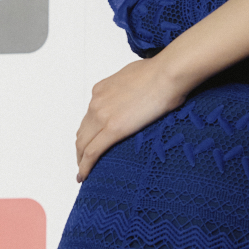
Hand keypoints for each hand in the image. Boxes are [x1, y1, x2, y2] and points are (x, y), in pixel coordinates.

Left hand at [75, 57, 185, 179]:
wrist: (166, 74)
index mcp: (101, 90)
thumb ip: (128, 89)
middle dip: (81, 149)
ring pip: (83, 144)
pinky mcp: (113, 129)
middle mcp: (96, 103)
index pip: (89, 117)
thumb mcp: (135, 76)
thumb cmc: (159, 72)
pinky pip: (92, 152)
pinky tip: (84, 176)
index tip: (91, 142)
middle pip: (82, 132)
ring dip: (81, 159)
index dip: (89, 132)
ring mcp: (102, 116)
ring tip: (84, 172)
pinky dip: (85, 166)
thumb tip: (136, 96)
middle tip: (84, 162)